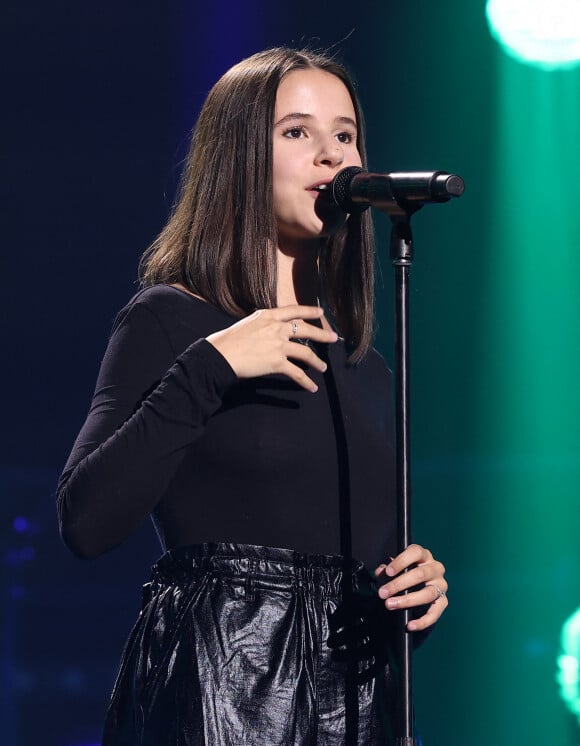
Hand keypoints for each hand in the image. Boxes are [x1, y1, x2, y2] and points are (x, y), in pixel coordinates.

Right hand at [206, 305, 337, 391]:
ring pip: (306, 353)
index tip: (321, 311)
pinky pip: (297, 373)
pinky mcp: (277, 363)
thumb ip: (260, 326)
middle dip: (322, 334)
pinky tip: (312, 387)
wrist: (220, 355)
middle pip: (306, 330)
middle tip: (334, 338)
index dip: (309, 311)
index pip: (294, 310)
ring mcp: (278, 345)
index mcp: (267, 316)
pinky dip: (306, 382)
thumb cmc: (226, 341)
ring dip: (317, 361)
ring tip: (323, 367)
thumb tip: (267, 330)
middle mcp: (276, 328)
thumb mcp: (246, 324)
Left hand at [374, 543, 447, 631]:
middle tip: (383, 593)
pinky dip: (422, 621)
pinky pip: (435, 613)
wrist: (420, 584)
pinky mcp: (443, 601)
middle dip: (399, 584)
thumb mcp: (396, 568)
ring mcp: (441, 585)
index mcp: (423, 555)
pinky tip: (410, 625)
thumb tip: (380, 573)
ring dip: (407, 601)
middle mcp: (435, 568)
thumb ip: (386, 569)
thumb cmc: (406, 572)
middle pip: (420, 574)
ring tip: (390, 605)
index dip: (401, 561)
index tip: (388, 572)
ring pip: (428, 593)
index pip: (415, 553)